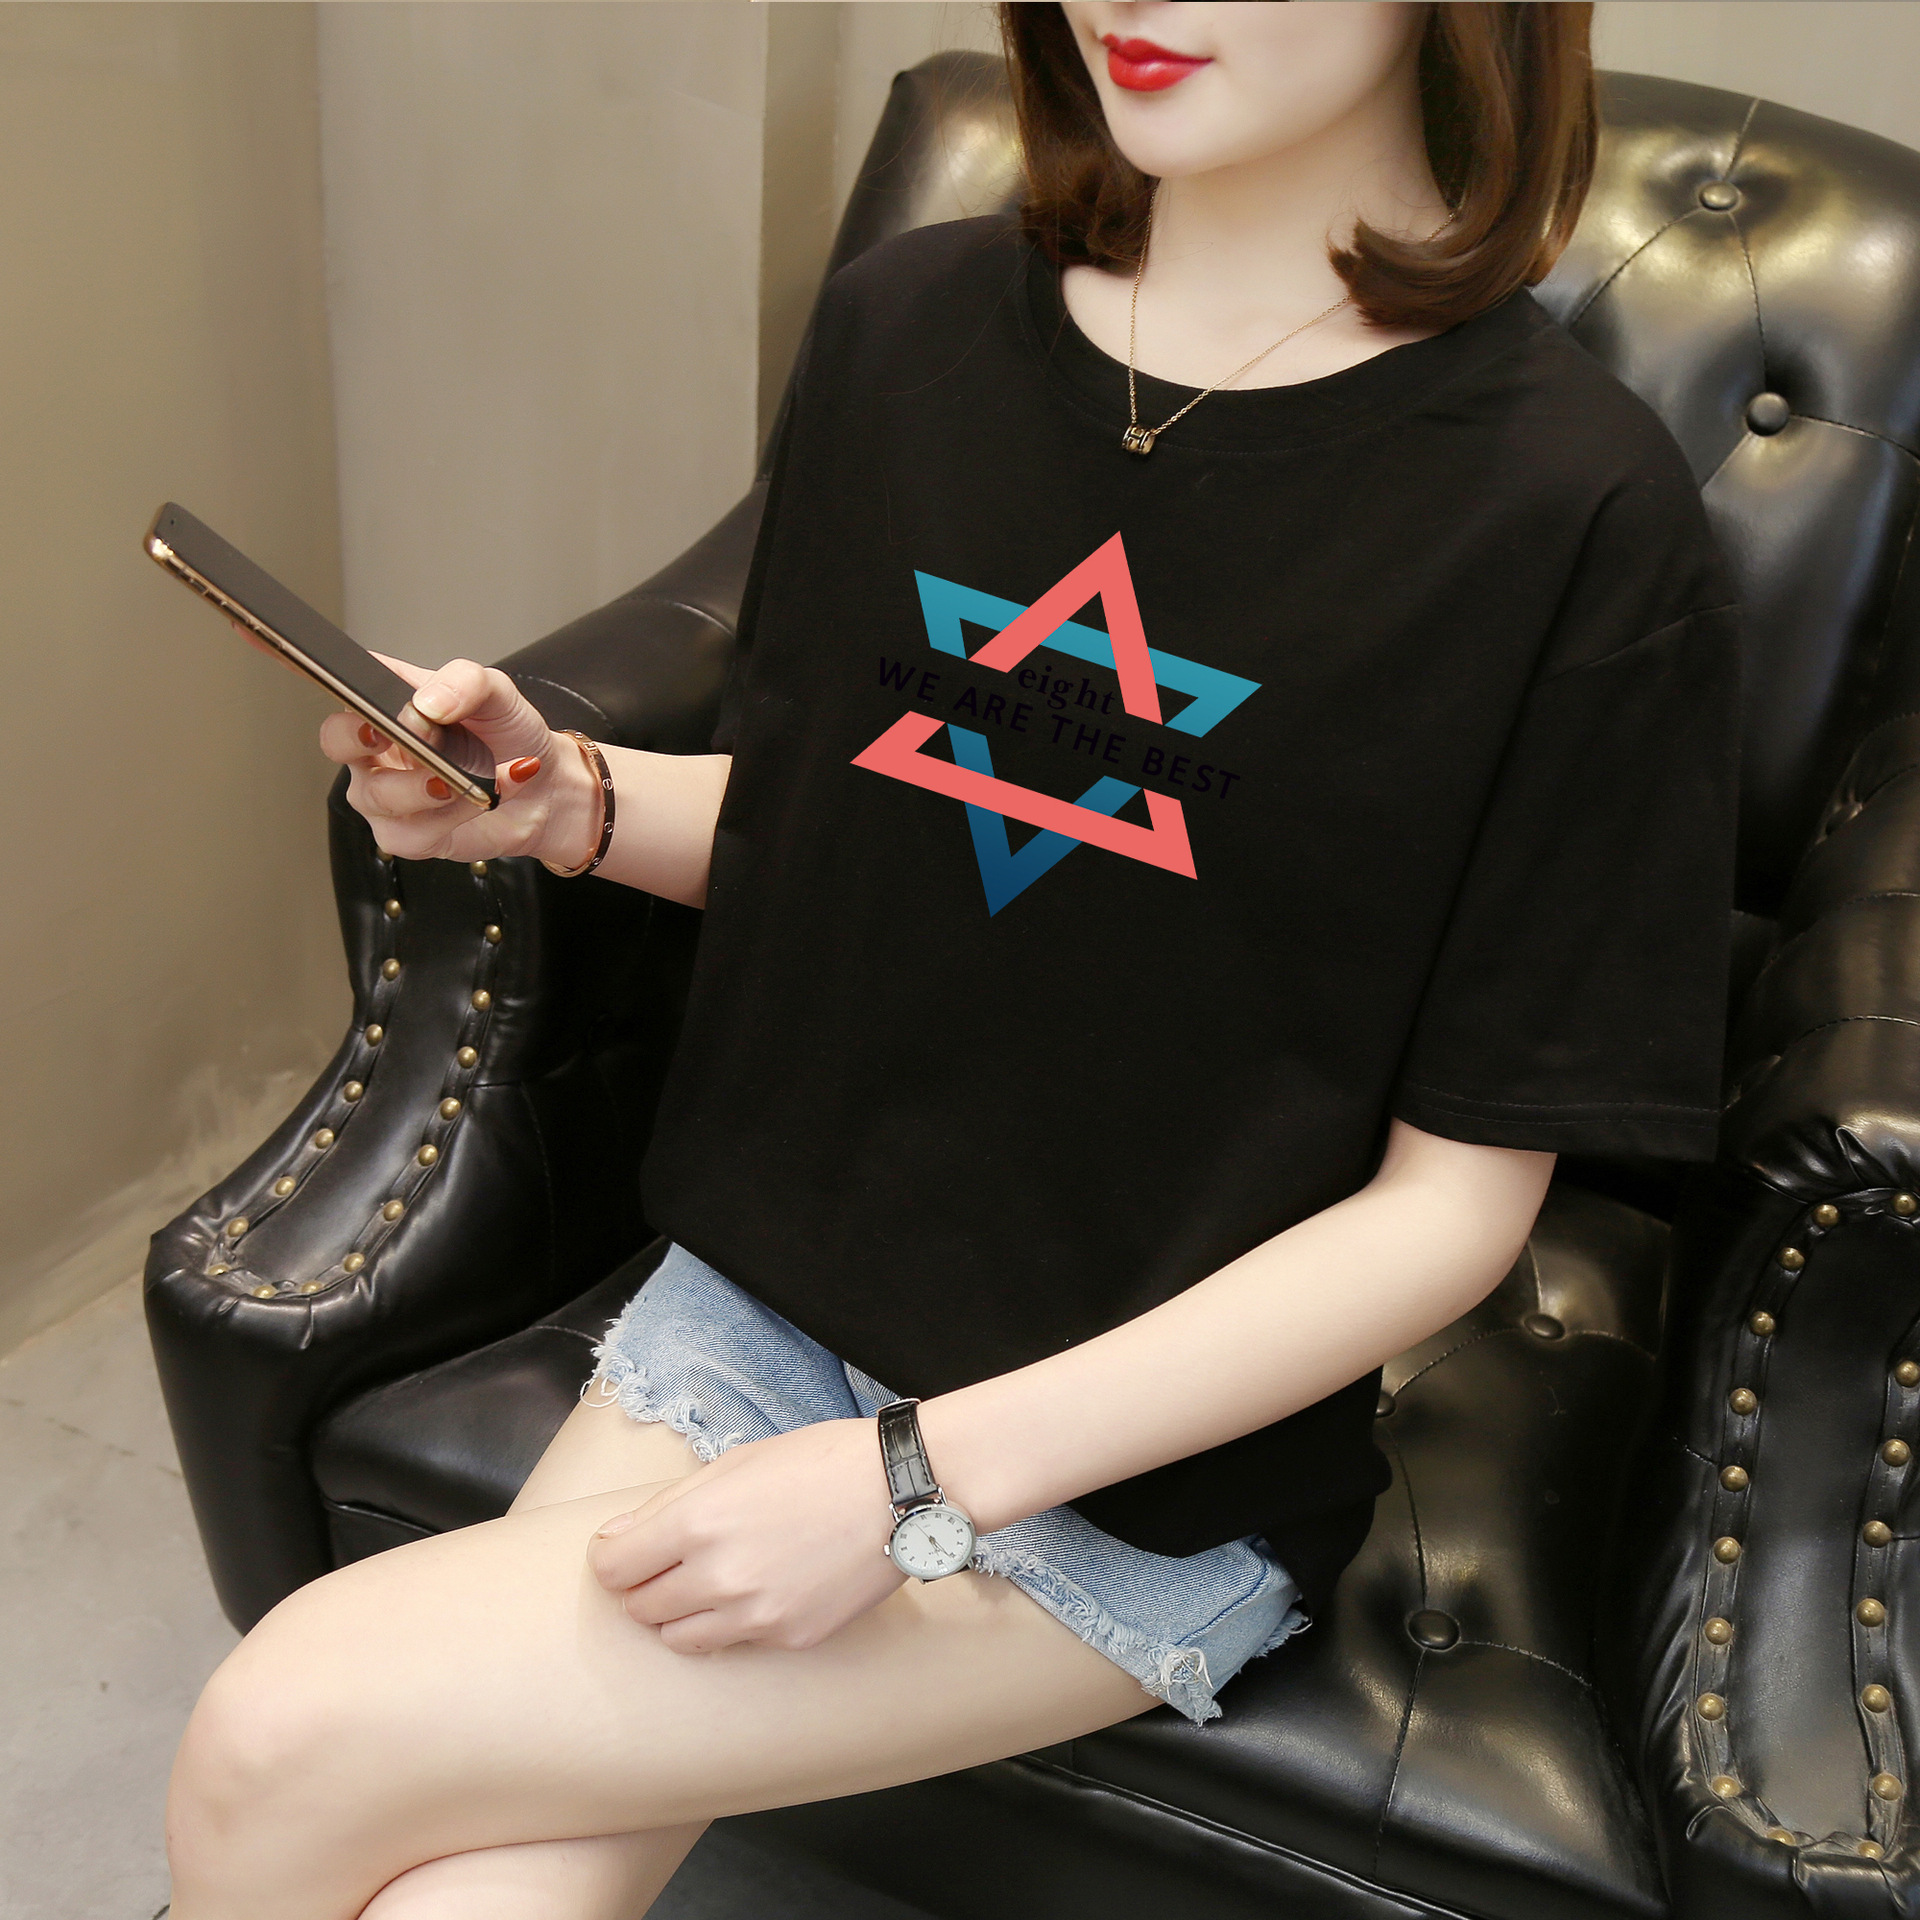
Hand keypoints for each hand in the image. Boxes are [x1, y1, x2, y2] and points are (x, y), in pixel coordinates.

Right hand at [314, 651, 599, 867]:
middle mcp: (376, 748)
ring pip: (378, 793)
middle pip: (336, 739)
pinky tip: (482, 797)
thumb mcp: (497, 693)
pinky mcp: (406, 834)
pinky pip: (413, 830)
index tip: (354, 692)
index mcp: (387, 704)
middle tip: (388, 734)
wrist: (542, 788)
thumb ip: (463, 682)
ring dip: (425, 786)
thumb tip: (426, 704)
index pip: (344, 686)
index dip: (336, 685)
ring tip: (466, 778)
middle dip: (356, 737)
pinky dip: (454, 813)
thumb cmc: (509, 736)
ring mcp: (385, 794)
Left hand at [587, 1420, 908, 1653]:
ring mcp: (754, 1615)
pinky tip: (762, 1587)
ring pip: (678, 1638)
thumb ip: (670, 1503)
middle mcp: (718, 1577)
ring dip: (681, 1613)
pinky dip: (734, 1622)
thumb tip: (617, 1537)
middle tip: (674, 1561)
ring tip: (713, 1580)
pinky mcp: (788, 1638)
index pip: (612, 1567)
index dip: (613, 1556)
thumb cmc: (821, 1463)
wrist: (899, 1491)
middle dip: (646, 1584)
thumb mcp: (738, 1462)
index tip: (626, 1549)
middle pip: (640, 1608)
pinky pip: (734, 1643)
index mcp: (697, 1522)